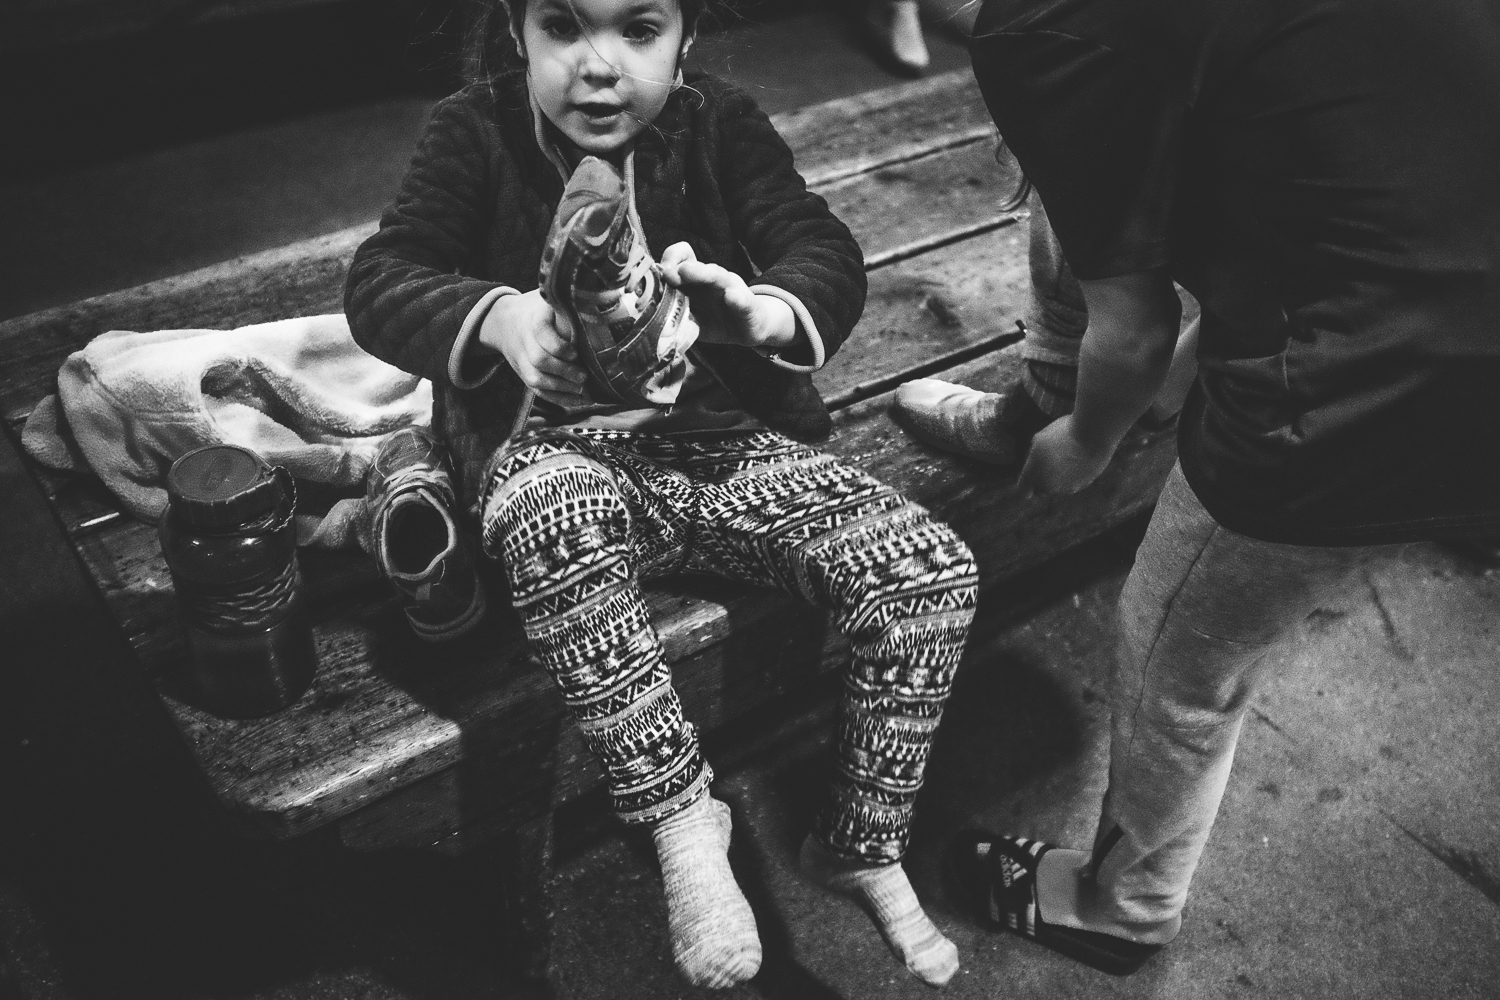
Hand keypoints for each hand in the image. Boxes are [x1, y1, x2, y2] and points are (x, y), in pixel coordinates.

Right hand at [477, 289, 587, 403]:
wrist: (504, 320)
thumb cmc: (538, 309)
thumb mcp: (551, 300)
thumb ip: (571, 306)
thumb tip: (605, 313)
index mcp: (534, 317)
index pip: (541, 332)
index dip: (559, 346)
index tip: (575, 353)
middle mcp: (524, 339)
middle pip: (539, 360)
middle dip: (564, 371)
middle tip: (584, 376)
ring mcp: (521, 358)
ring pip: (536, 379)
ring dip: (562, 388)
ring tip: (583, 390)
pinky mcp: (522, 373)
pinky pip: (537, 391)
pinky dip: (558, 398)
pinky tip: (577, 400)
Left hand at [659, 242, 795, 348]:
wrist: (749, 329)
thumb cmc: (715, 320)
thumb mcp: (691, 317)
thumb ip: (672, 311)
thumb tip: (641, 314)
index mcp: (696, 280)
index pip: (683, 257)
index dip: (670, 259)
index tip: (658, 273)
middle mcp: (713, 278)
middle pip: (697, 265)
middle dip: (681, 266)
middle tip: (669, 272)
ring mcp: (732, 289)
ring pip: (718, 276)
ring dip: (702, 273)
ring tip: (688, 272)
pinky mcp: (748, 305)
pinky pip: (743, 300)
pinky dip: (737, 298)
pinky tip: (731, 297)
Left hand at [1017, 415, 1115, 495]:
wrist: (1093, 435)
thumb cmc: (1063, 433)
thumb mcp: (1039, 438)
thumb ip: (1033, 455)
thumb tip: (1035, 460)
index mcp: (1034, 476)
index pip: (1023, 492)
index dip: (1026, 484)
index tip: (1030, 473)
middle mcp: (1050, 487)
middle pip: (1041, 490)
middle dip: (1042, 479)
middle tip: (1047, 460)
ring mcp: (1068, 488)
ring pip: (1059, 487)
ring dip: (1059, 477)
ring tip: (1066, 455)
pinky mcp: (1085, 485)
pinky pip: (1075, 482)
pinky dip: (1075, 474)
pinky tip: (1079, 457)